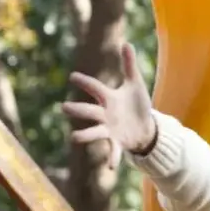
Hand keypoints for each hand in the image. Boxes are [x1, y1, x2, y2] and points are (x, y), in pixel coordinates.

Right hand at [61, 43, 156, 169]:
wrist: (146, 126)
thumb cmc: (137, 104)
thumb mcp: (136, 84)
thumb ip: (129, 65)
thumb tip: (126, 43)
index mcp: (109, 98)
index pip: (95, 88)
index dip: (85, 82)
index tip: (73, 77)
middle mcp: (105, 113)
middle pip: (89, 110)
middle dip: (77, 109)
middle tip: (64, 108)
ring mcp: (110, 129)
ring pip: (94, 131)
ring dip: (85, 135)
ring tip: (74, 137)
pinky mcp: (118, 142)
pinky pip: (113, 151)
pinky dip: (112, 159)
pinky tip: (111, 167)